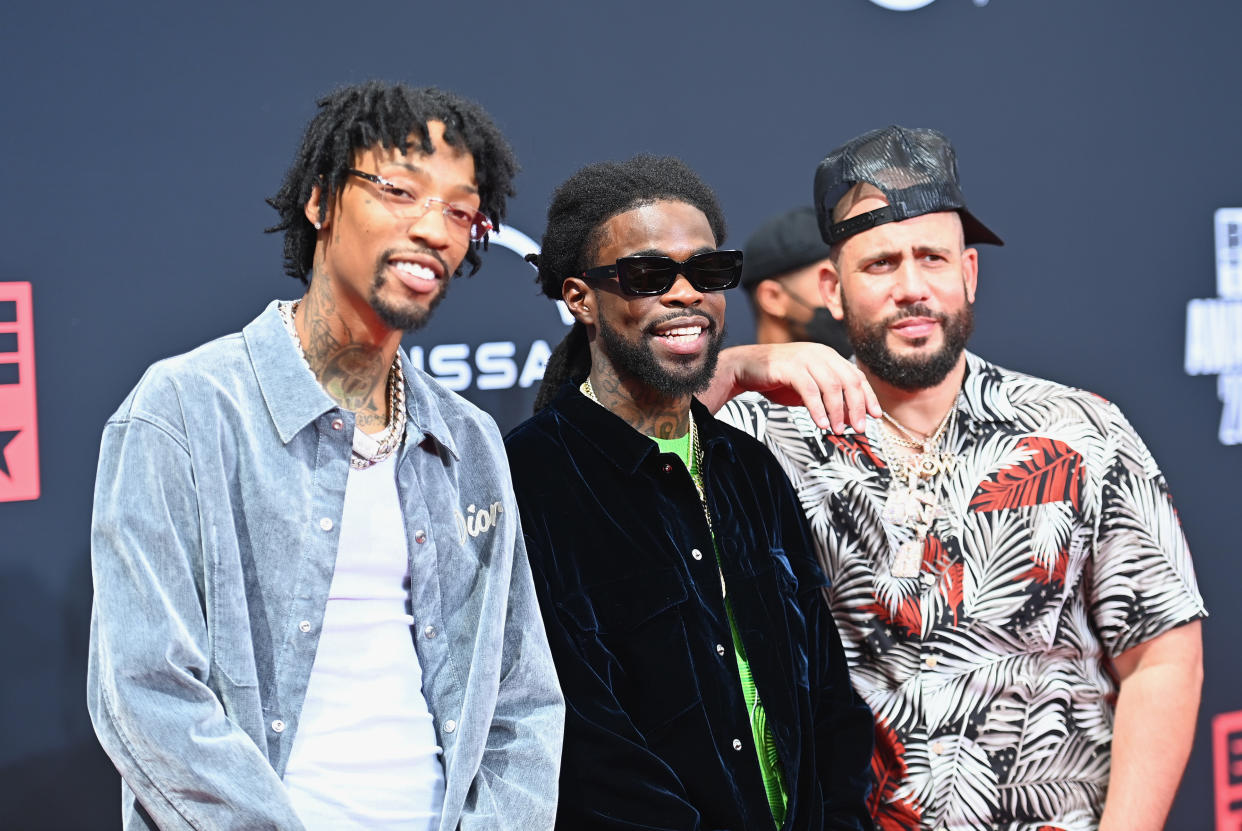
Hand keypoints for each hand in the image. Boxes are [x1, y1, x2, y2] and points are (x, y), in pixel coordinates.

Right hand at [705, 343, 880, 432]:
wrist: (745, 368)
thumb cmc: (777, 379)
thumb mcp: (809, 388)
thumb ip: (829, 398)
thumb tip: (852, 418)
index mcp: (828, 356)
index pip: (856, 376)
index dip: (868, 397)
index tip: (875, 416)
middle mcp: (820, 353)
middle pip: (849, 381)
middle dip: (857, 406)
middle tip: (860, 427)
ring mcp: (805, 358)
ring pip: (832, 386)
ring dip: (838, 411)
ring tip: (838, 429)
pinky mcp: (790, 367)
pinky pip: (810, 390)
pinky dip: (818, 409)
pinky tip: (821, 423)